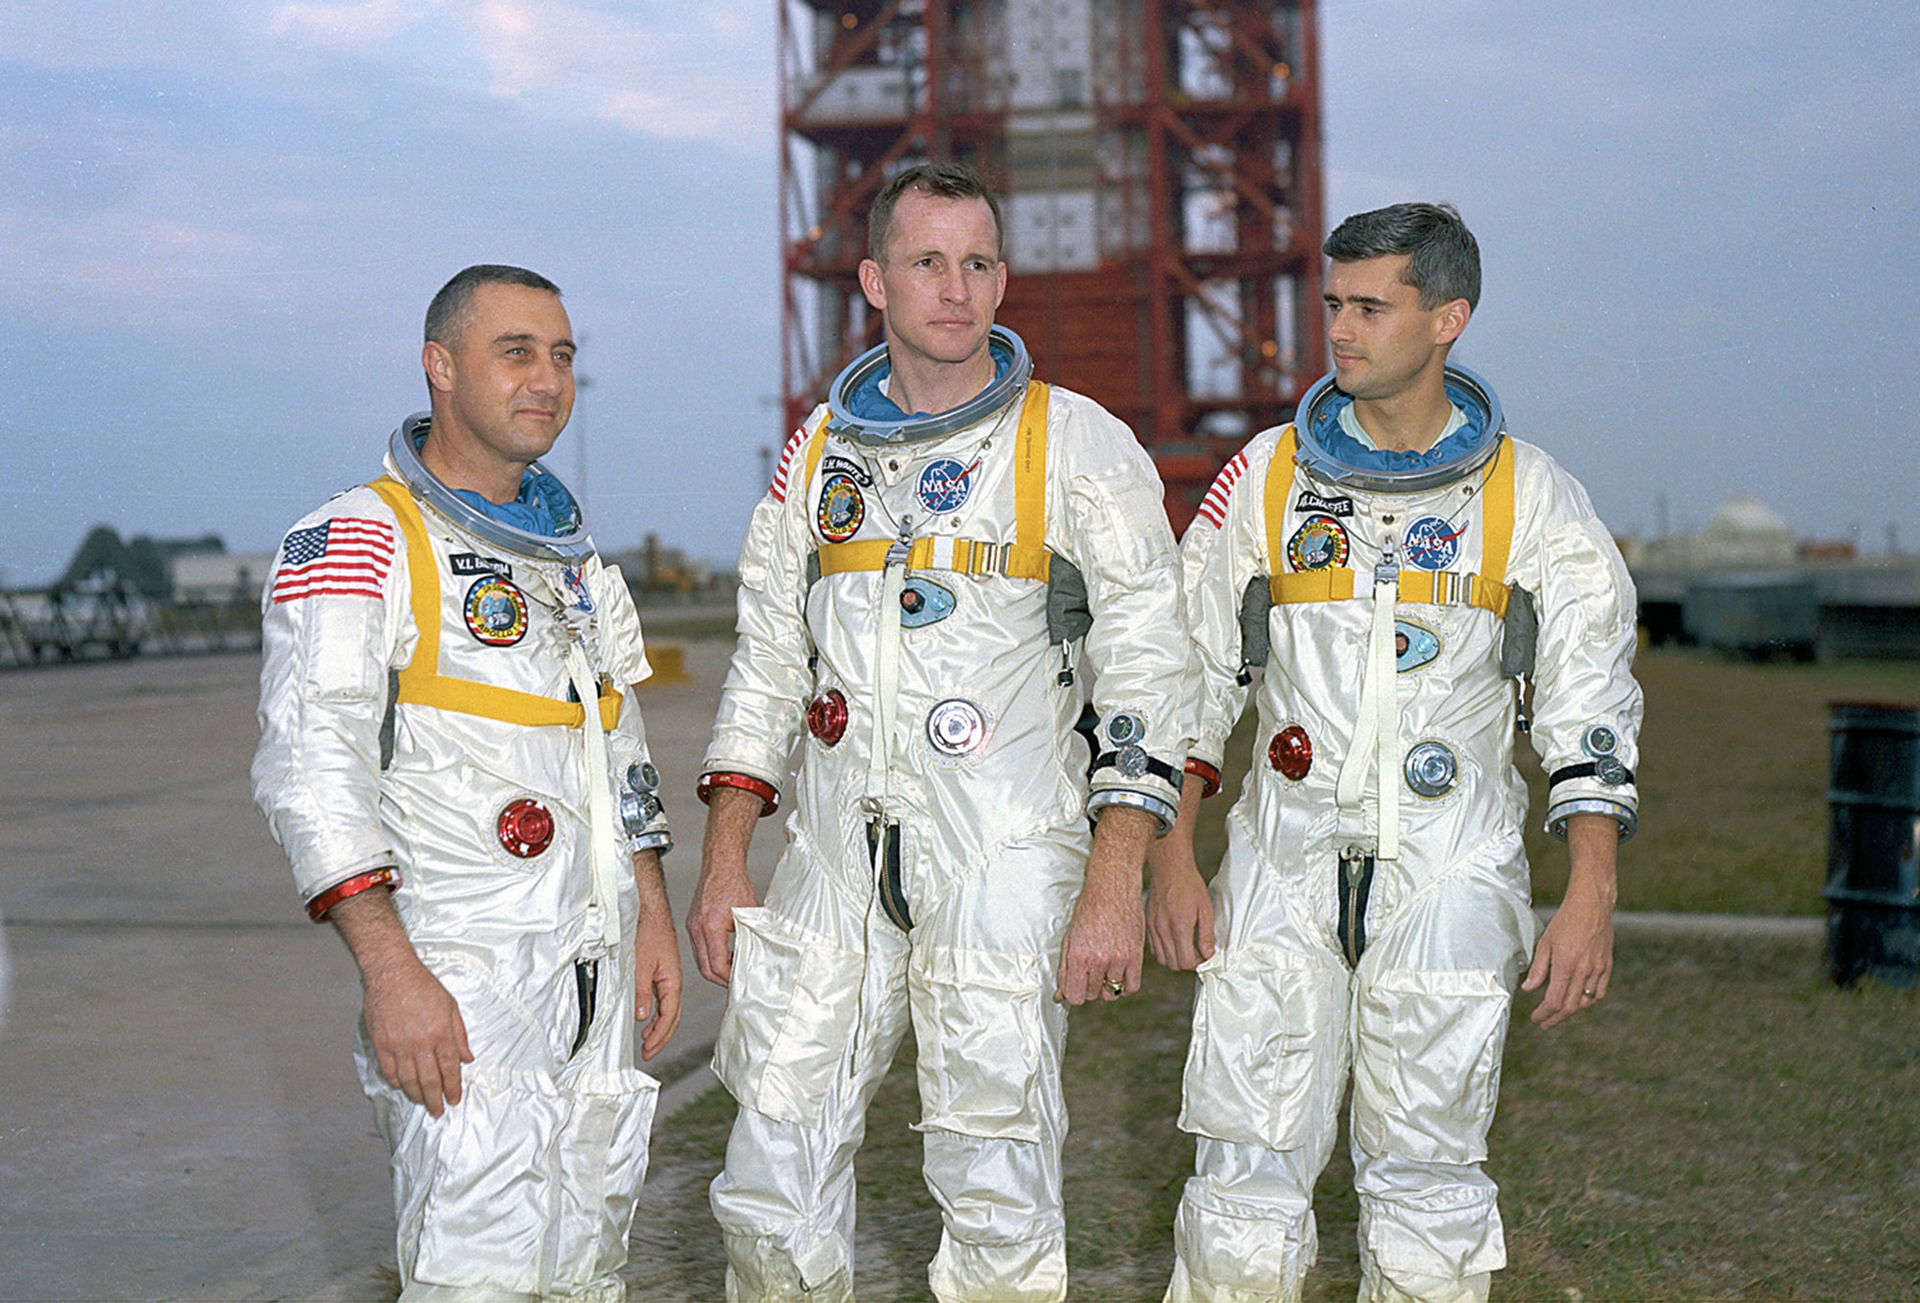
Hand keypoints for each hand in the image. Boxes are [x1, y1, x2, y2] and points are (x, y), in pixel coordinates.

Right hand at [362, 952, 472, 1116]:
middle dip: (435, 1100)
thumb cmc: (423, 987)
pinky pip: (389, 1071)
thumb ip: (459, 1034)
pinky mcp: (381, 1044)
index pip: (449, 1069)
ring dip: (416, 1095)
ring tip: (422, 1102)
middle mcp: (420, 1043)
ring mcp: (398, 1045)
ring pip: (408, 1080)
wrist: (392, 973)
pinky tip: (402, 1086)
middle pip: (429, 1080)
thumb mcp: (450, 1006)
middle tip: (438, 1111)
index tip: (454, 1099)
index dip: (452, 1088)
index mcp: (440, 1033)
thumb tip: (467, 1058)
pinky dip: (396, 1082)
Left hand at [633, 907, 682, 1060]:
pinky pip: (661, 997)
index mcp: (672, 980)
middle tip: (648, 1052)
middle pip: (672, 1016)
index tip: (648, 1049)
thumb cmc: (647, 930)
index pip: (669, 1016)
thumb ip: (640, 992)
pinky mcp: (659, 970)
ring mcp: (667, 975)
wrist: (648, 908)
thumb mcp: (640, 965)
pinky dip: (655, 1011)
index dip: (659, 1036)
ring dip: (658, 1025)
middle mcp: (672, 980)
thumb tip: (641, 1017)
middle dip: (661, 1036)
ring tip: (647, 1038)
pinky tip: (646, 1015)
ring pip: (667, 1008)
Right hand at [688, 786, 763, 985]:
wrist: (721, 863)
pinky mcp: (692, 923)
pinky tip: (726, 954)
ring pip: (700, 959)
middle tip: (737, 982)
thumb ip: (750, 936)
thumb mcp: (749, 913)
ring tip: (733, 970)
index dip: (729, 977)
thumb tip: (756, 957)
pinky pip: (699, 948)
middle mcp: (696, 929)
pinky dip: (711, 956)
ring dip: (715, 968)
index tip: (741, 979)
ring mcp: (691, 926)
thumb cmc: (736, 883)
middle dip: (721, 978)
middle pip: (704, 967)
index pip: (717, 964)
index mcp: (710, 927)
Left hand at [1056, 805, 1154, 1004]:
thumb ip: (1065, 969)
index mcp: (1080, 956)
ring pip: (1111, 992)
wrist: (1113, 887)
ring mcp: (1120, 958)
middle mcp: (1100, 960)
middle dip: (1088, 986)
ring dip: (1106, 985)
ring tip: (1103, 969)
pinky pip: (1132, 986)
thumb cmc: (1089, 909)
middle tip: (1089, 970)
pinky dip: (1124, 986)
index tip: (1075, 985)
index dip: (1074, 993)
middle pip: (1092, 994)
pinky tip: (1119, 974)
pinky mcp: (1136, 955)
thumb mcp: (1071, 938)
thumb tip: (1060, 996)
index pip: (1076, 996)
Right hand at [1147, 855, 1214, 970]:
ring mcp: (1153, 927)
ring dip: (1175, 958)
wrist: (1170, 867)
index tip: (1204, 956)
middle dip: (1187, 962)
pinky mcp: (1147, 923)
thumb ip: (1207, 935)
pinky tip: (1174, 939)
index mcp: (1179, 927)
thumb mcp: (1205, 909)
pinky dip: (1164, 950)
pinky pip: (1154, 948)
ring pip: (1162, 959)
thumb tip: (1208, 954)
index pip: (1185, 962)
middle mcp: (1163, 930)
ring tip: (1185, 946)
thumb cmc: (1188, 884)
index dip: (1197, 963)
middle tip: (1196, 952)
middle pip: (1173, 964)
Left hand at [1522, 892, 1613, 1027]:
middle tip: (1545, 1023)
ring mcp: (1598, 970)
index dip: (1544, 1014)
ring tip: (1560, 1012)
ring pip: (1586, 1002)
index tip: (1536, 1018)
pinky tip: (1581, 1001)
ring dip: (1572, 1011)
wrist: (1591, 905)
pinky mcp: (1607, 965)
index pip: (1554, 1001)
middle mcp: (1584, 971)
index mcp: (1566, 966)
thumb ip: (1538, 969)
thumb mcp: (1545, 943)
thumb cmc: (1566, 921)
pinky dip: (1589, 1001)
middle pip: (1570, 1007)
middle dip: (1555, 1018)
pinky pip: (1600, 991)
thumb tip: (1528, 988)